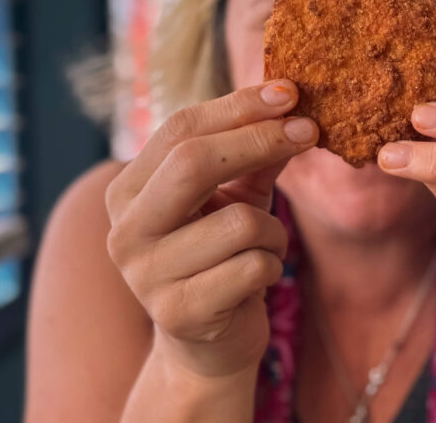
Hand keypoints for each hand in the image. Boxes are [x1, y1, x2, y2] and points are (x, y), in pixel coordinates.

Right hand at [104, 80, 318, 378]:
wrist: (208, 343)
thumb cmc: (222, 255)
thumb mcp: (237, 196)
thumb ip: (256, 153)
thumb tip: (289, 102)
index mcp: (129, 191)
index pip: (179, 129)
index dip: (238, 106)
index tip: (289, 92)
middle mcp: (125, 230)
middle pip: (192, 162)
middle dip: (259, 140)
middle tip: (309, 131)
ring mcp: (145, 275)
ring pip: (239, 222)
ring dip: (274, 231)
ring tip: (265, 247)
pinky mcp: (177, 313)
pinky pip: (252, 267)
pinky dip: (272, 265)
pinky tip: (258, 279)